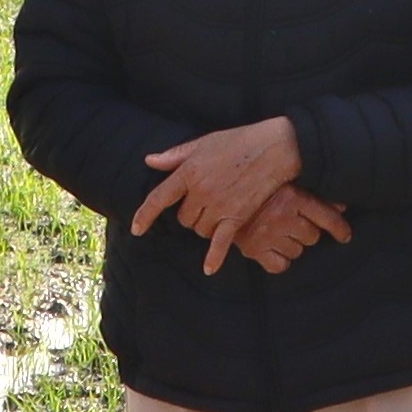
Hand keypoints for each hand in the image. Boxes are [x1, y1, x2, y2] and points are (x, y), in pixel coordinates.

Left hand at [132, 117, 303, 268]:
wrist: (275, 148)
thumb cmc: (239, 141)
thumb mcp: (203, 143)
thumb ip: (175, 155)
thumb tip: (150, 161)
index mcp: (189, 172)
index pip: (159, 198)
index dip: (145, 215)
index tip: (136, 229)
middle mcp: (200, 192)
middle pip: (184, 218)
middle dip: (191, 214)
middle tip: (208, 201)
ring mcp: (218, 206)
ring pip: (200, 229)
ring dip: (205, 226)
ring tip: (222, 209)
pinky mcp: (237, 216)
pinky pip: (220, 242)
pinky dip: (215, 257)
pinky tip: (209, 270)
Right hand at [227, 186, 352, 275]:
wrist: (218, 192)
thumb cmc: (255, 186)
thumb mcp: (286, 183)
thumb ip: (314, 195)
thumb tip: (341, 208)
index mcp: (292, 196)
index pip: (327, 217)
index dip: (340, 229)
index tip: (345, 236)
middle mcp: (282, 216)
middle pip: (313, 237)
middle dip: (306, 232)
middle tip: (291, 223)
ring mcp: (268, 235)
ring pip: (298, 251)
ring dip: (292, 245)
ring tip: (278, 232)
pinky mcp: (254, 250)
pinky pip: (280, 266)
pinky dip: (280, 261)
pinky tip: (273, 249)